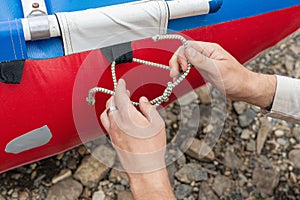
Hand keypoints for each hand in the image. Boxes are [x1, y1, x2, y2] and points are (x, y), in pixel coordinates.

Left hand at [100, 79, 174, 198]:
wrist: (144, 168)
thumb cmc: (153, 147)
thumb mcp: (157, 124)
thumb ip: (149, 109)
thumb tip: (142, 101)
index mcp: (128, 116)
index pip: (120, 95)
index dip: (120, 86)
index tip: (122, 82)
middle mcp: (117, 123)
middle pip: (111, 103)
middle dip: (116, 94)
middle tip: (124, 91)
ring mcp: (112, 132)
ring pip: (106, 112)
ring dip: (111, 104)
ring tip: (119, 103)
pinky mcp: (112, 139)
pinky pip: (107, 122)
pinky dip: (110, 114)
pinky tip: (118, 117)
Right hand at [169, 41, 275, 107]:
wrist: (244, 89)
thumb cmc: (236, 79)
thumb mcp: (217, 69)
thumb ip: (201, 60)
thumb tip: (187, 50)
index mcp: (210, 49)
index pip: (188, 46)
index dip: (180, 56)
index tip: (181, 69)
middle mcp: (206, 53)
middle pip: (184, 52)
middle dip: (176, 62)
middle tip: (174, 74)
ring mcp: (204, 61)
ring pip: (185, 59)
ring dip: (178, 66)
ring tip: (176, 77)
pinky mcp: (204, 68)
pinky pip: (189, 66)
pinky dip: (183, 70)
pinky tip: (181, 76)